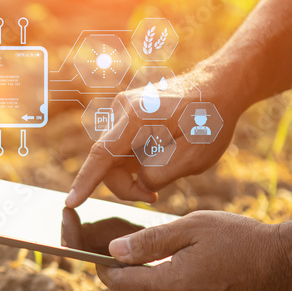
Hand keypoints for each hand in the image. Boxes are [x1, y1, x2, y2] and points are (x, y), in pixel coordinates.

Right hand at [65, 69, 244, 207]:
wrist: (220, 87)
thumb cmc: (211, 120)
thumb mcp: (194, 156)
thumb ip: (160, 174)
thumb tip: (139, 181)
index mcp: (137, 118)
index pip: (102, 156)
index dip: (85, 182)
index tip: (71, 203)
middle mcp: (123, 110)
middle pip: (107, 161)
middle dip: (126, 184)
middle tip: (154, 196)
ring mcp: (124, 110)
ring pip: (114, 157)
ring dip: (132, 173)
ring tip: (164, 174)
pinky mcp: (129, 115)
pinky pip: (122, 148)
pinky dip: (136, 161)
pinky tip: (160, 159)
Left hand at [95, 211, 291, 290]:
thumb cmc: (244, 238)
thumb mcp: (194, 226)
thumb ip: (150, 240)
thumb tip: (113, 252)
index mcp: (176, 284)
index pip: (121, 285)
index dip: (105, 271)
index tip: (98, 258)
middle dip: (137, 276)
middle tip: (141, 254)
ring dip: (165, 287)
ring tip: (183, 262)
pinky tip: (207, 280)